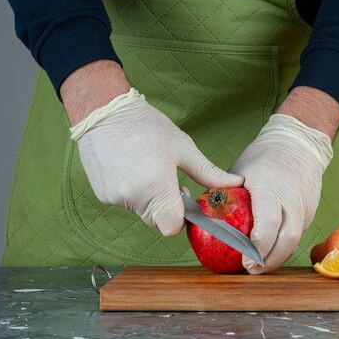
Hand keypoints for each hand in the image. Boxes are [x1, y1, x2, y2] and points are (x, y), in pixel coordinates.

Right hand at [65, 64, 242, 235]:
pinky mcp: (102, 195)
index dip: (182, 219)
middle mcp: (132, 197)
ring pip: (142, 213)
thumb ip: (209, 173)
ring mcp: (114, 198)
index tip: (184, 198)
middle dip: (168, 208)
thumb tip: (236, 183)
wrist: (104, 111)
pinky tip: (133, 169)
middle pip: (158, 222)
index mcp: (156, 186)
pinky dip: (133, 193)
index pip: (172, 228)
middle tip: (170, 180)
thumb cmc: (147, 126)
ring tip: (149, 169)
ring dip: (151, 199)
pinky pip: (126, 203)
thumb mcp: (183, 147)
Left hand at [229, 114, 333, 272]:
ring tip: (259, 266)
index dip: (258, 247)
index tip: (245, 261)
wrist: (299, 143)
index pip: (268, 223)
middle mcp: (291, 196)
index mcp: (269, 185)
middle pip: (288, 239)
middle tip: (251, 270)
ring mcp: (305, 204)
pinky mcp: (311, 210)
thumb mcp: (238, 172)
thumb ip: (225, 197)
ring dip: (278, 257)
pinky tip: (269, 252)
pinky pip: (297, 233)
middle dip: (270, 260)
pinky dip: (283, 246)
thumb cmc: (261, 159)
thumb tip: (201, 223)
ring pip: (295, 241)